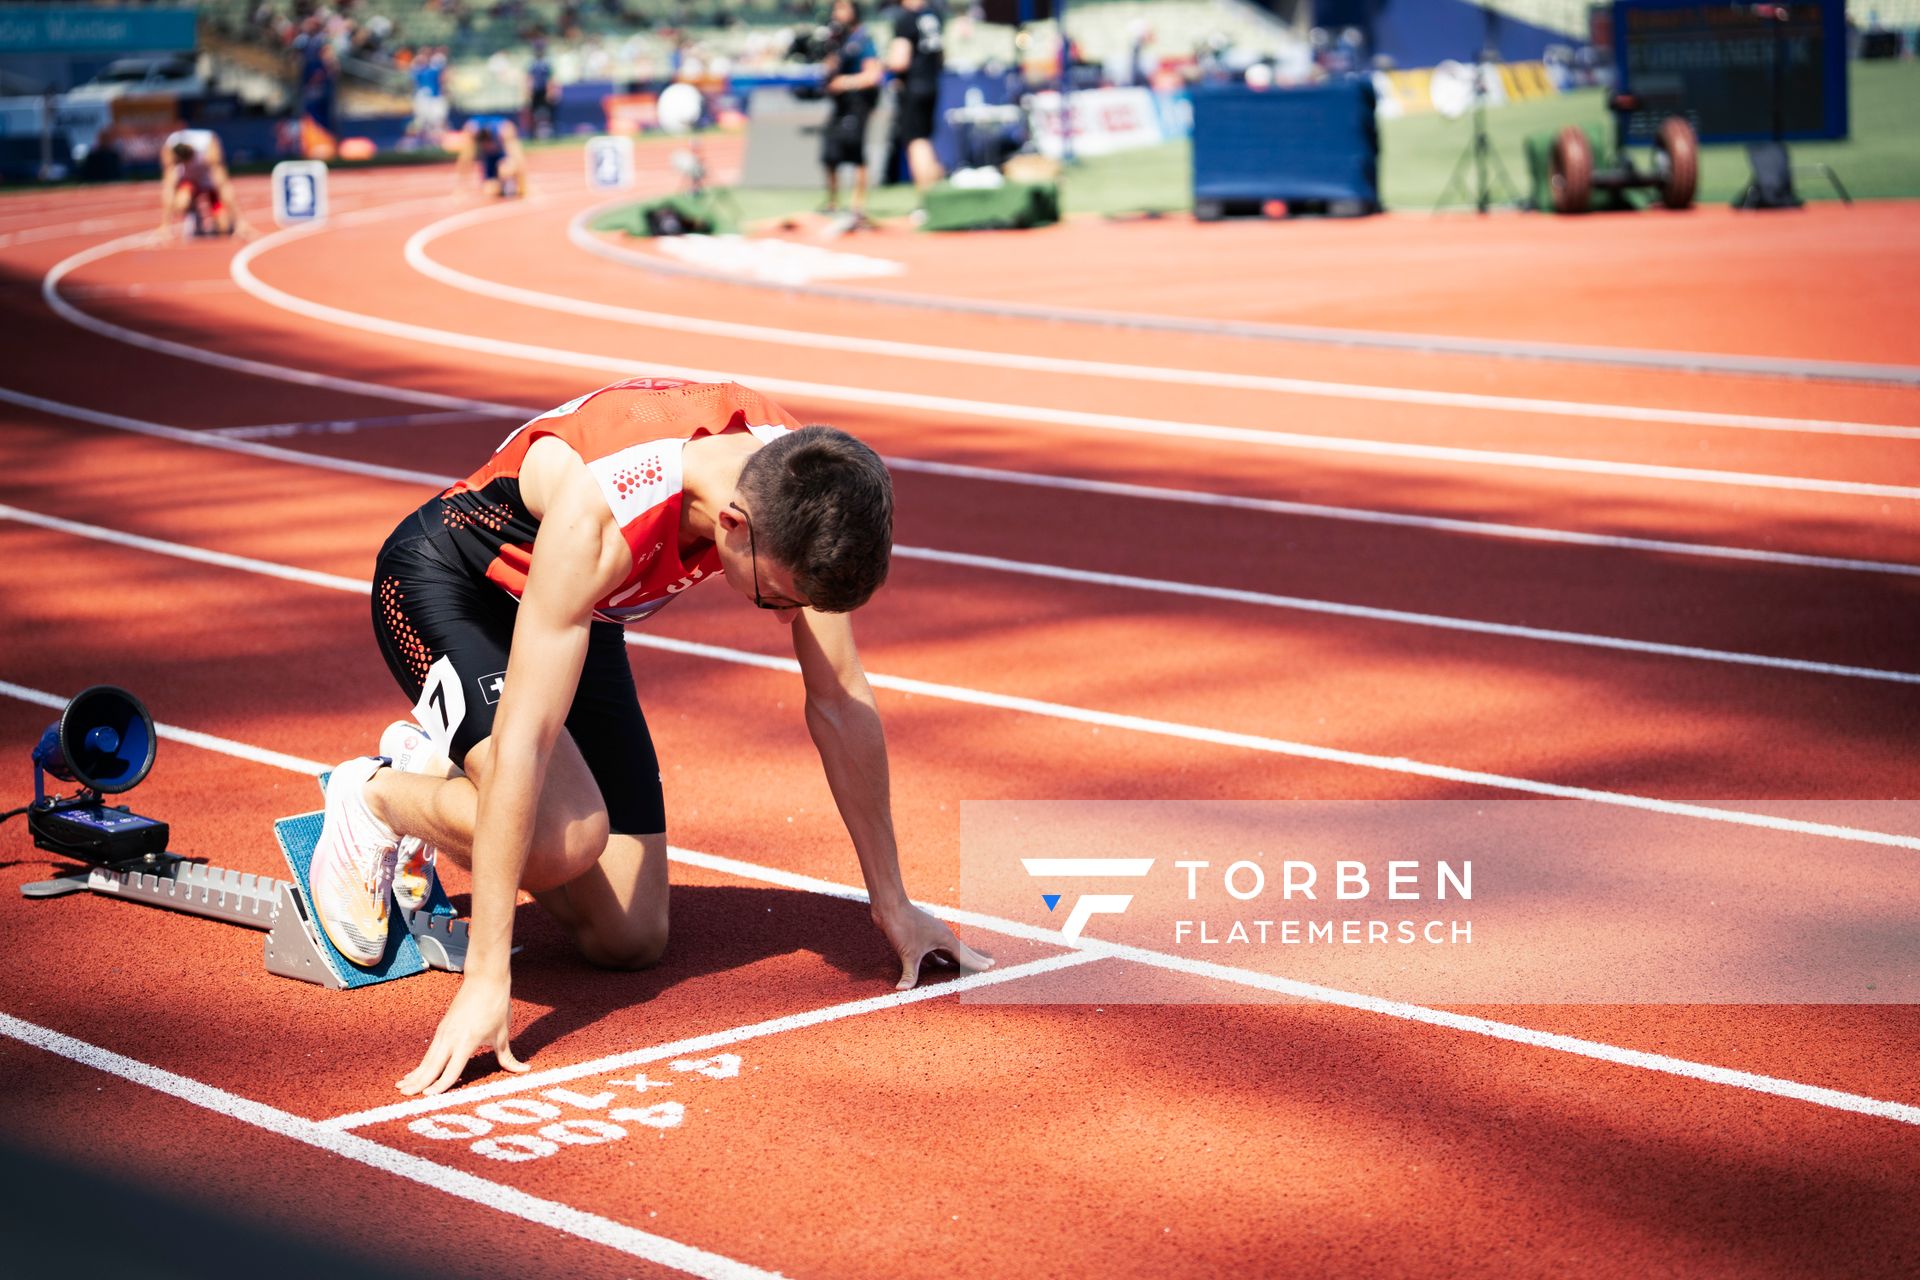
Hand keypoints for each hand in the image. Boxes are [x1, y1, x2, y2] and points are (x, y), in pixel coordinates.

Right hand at [397, 972, 527, 1094]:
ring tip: (402, 1087)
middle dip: (418, 1082)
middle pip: (432, 1065)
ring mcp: (444, 1032)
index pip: (451, 1069)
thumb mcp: (503, 1034)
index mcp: (467, 1041)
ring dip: (415, 1073)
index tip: (429, 1097)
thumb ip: (508, 1057)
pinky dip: (421, 1063)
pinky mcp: (442, 1027)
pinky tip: (414, 1071)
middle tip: (405, 1095)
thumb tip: (525, 1070)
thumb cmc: (496, 1006)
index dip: (441, 1085)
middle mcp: (451, 1038)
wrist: (485, 979)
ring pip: (428, 1058)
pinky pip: (430, 1050)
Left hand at [876, 902, 993, 989]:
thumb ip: (909, 973)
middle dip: (975, 958)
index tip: (989, 968)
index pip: (965, 955)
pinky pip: (935, 950)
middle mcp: (942, 936)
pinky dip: (940, 958)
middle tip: (990, 963)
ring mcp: (932, 934)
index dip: (976, 963)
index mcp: (945, 939)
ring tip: (967, 966)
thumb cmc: (902, 926)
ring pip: (949, 950)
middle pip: (962, 950)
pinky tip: (938, 964)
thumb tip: (903, 990)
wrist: (890, 907)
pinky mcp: (921, 935)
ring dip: (957, 959)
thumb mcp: (908, 953)